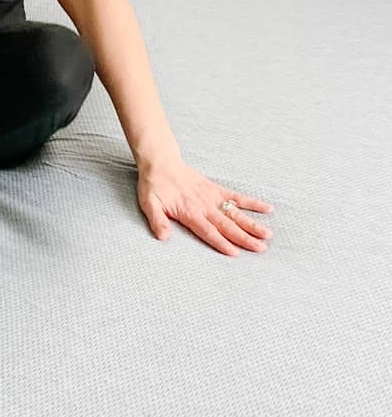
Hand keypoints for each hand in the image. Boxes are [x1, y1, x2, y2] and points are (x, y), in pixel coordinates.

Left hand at [136, 157, 273, 256]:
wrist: (160, 163)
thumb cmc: (154, 186)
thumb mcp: (149, 204)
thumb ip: (157, 221)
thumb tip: (163, 237)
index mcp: (189, 212)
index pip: (208, 231)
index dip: (221, 243)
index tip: (236, 253)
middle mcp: (204, 206)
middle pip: (227, 225)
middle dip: (244, 238)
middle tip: (261, 249)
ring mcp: (212, 197)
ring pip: (235, 213)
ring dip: (252, 224)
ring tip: (268, 235)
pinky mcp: (216, 189)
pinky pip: (237, 196)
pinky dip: (252, 202)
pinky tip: (268, 209)